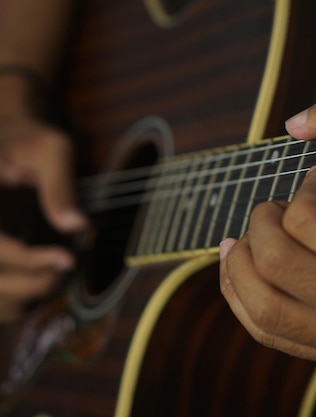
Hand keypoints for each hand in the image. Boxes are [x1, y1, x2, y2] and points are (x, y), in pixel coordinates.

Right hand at [0, 115, 85, 320]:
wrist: (7, 140)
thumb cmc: (28, 140)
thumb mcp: (50, 149)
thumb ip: (60, 184)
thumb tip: (77, 225)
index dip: (30, 260)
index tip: (69, 259)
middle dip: (30, 282)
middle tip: (68, 265)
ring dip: (23, 295)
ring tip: (58, 272)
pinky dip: (17, 299)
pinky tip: (44, 278)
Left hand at [218, 79, 315, 412]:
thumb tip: (292, 126)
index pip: (311, 225)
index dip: (305, 188)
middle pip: (278, 269)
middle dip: (260, 223)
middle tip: (277, 203)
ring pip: (266, 312)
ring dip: (237, 266)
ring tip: (243, 235)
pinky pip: (276, 337)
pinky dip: (243, 300)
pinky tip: (241, 269)